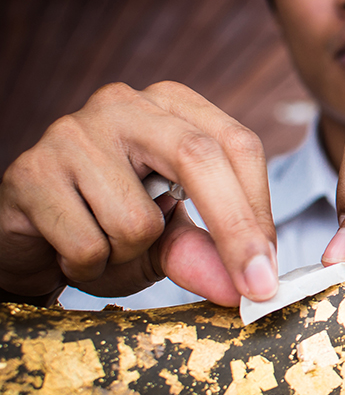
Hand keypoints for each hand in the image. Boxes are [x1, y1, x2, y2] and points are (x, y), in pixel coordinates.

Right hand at [0, 82, 277, 305]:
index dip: (260, 212)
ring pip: (139, 218)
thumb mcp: (170, 240)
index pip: (238, 146)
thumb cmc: (107, 227)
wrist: (25, 237)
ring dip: (129, 257)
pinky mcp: (30, 170)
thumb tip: (247, 285)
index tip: (270, 271)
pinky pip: (88, 244)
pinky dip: (88, 267)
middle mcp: (125, 105)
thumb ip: (208, 253)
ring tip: (106, 247)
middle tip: (253, 290)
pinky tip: (68, 248)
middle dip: (234, 230)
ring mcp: (73, 131)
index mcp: (173, 106)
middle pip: (200, 158)